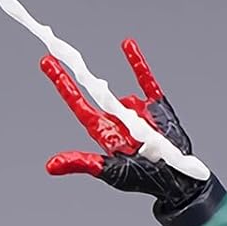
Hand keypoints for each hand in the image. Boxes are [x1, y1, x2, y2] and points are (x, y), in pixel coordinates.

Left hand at [41, 40, 216, 222]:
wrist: (178, 179)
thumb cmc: (144, 179)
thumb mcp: (111, 172)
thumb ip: (83, 163)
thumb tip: (50, 165)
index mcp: (104, 132)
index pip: (78, 104)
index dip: (63, 85)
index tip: (47, 63)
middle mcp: (116, 117)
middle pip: (92, 90)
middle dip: (74, 72)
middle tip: (56, 52)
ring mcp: (136, 110)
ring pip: (120, 87)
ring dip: (114, 78)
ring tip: (127, 74)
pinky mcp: (156, 106)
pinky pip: (147, 82)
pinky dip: (138, 64)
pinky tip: (128, 46)